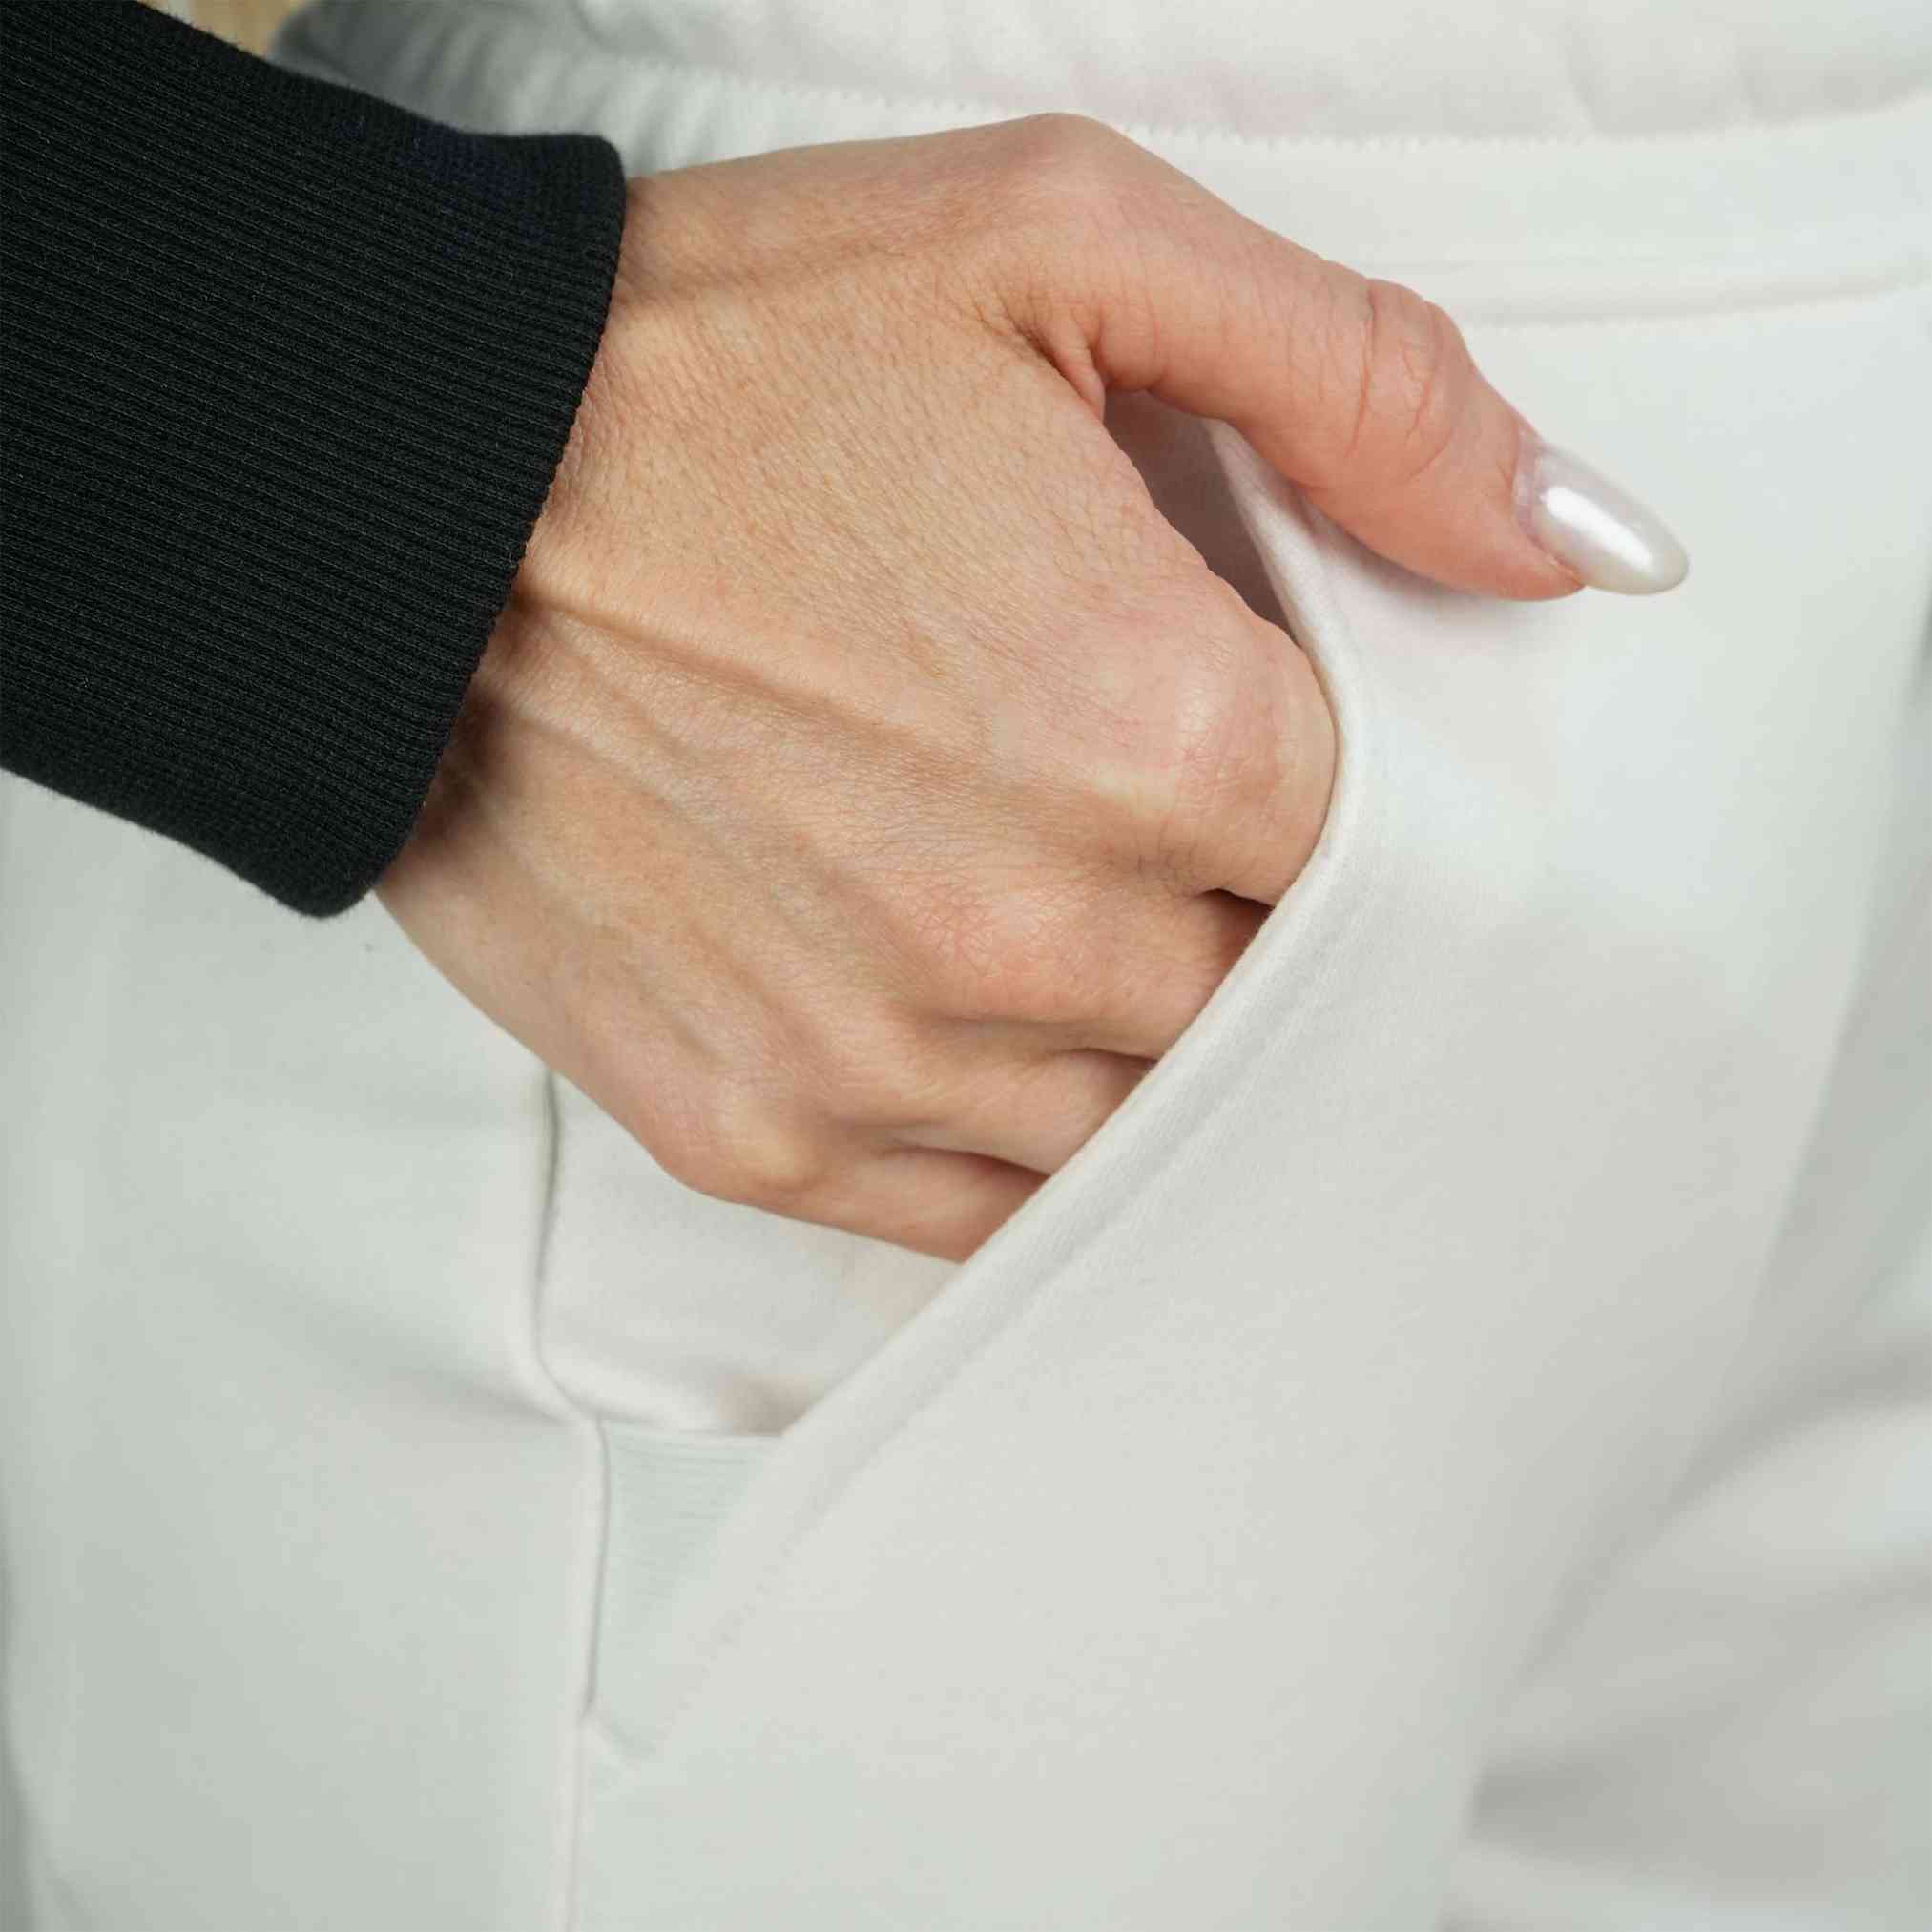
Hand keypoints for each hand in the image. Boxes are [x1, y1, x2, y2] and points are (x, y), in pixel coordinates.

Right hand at [379, 114, 1586, 1261]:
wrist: (389, 496)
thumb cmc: (705, 364)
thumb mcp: (1054, 244)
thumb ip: (1356, 386)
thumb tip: (1574, 546)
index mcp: (1149, 725)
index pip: (1397, 862)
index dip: (1373, 819)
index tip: (1302, 772)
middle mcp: (1030, 931)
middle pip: (1276, 1008)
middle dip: (1261, 931)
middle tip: (1176, 833)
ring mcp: (883, 1058)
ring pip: (1147, 1133)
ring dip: (1152, 1051)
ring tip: (1074, 924)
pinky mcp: (754, 1128)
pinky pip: (983, 1221)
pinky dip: (1030, 1153)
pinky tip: (1004, 1048)